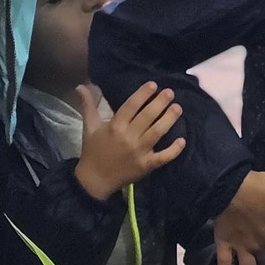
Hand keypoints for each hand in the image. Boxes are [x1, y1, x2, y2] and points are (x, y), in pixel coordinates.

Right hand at [72, 83, 185, 199]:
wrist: (94, 180)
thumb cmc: (92, 151)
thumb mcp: (89, 127)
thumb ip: (88, 105)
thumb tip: (82, 86)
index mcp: (115, 126)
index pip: (131, 106)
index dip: (142, 94)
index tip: (153, 85)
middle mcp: (128, 137)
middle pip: (147, 116)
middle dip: (160, 103)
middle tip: (170, 92)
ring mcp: (139, 152)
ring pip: (157, 132)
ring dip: (169, 119)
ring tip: (178, 108)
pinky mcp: (146, 166)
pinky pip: (163, 157)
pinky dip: (173, 150)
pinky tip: (182, 140)